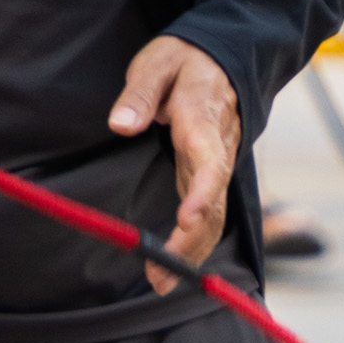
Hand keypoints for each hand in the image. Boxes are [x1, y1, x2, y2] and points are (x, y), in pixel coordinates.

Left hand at [110, 35, 239, 290]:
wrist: (222, 60)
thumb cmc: (185, 61)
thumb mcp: (157, 63)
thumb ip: (139, 94)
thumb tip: (121, 125)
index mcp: (204, 121)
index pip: (210, 163)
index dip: (202, 194)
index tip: (187, 220)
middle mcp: (217, 151)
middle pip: (213, 204)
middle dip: (190, 242)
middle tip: (160, 273)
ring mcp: (215, 167)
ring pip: (214, 217)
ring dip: (191, 252)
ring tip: (160, 282)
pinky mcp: (206, 177)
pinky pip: (209, 216)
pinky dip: (194, 244)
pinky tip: (173, 267)